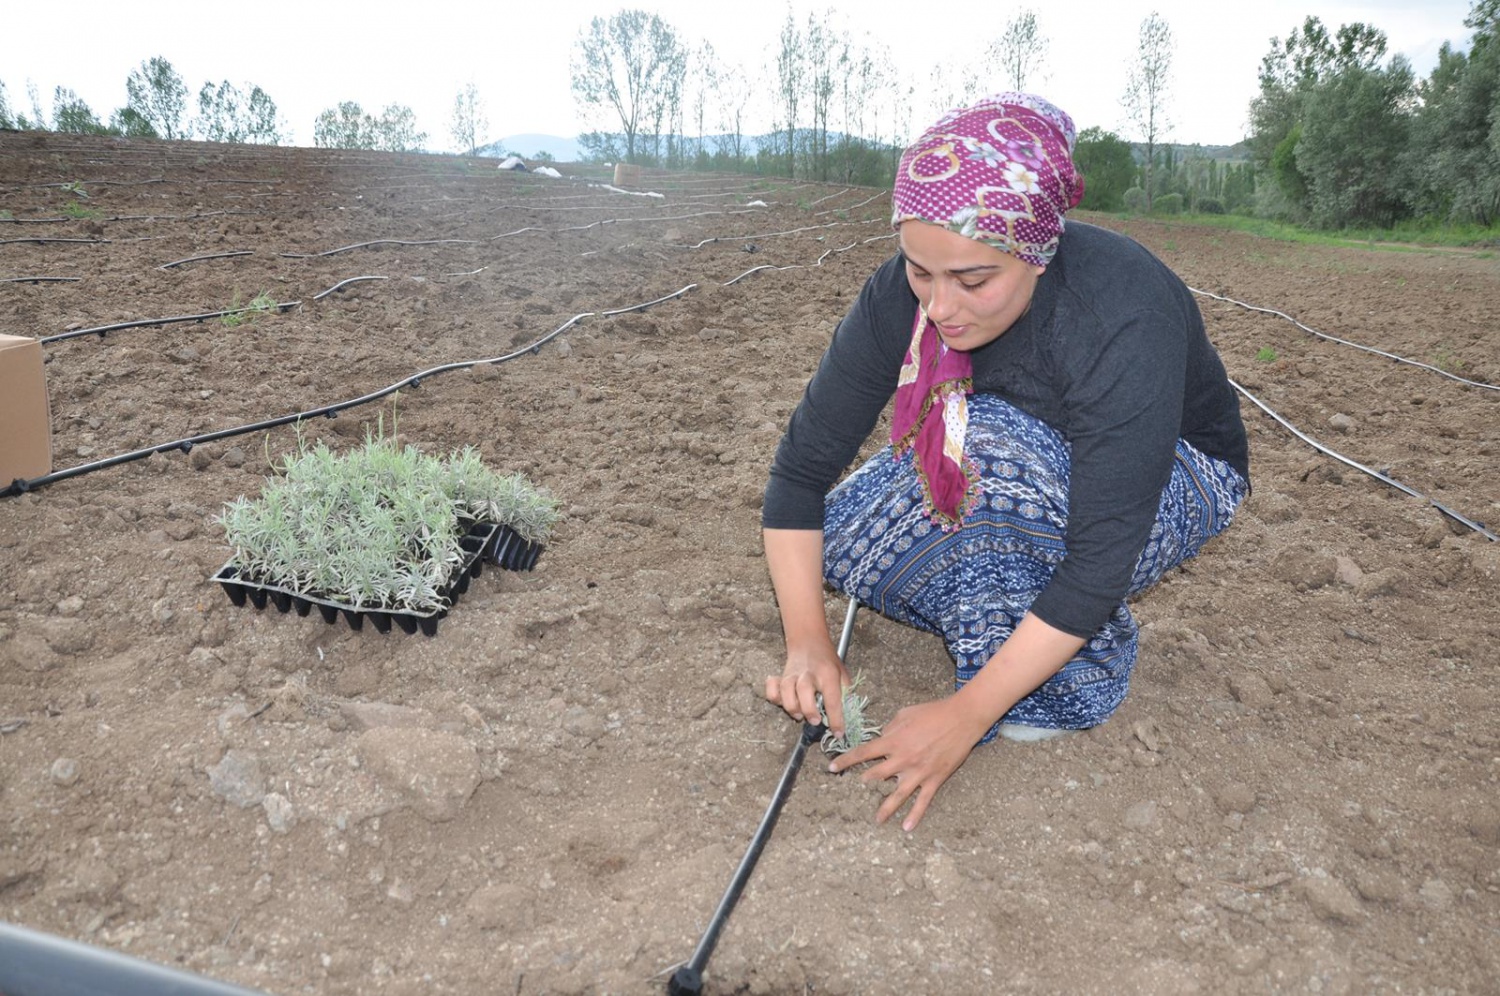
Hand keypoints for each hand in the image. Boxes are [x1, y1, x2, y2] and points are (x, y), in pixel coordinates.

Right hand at [765, 642, 851, 734]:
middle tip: (815, 721)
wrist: (809, 640)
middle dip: (809, 710)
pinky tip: (782, 702)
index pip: (833, 698)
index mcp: (828, 674)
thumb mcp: (843, 674)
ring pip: (786, 690)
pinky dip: (774, 697)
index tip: (839, 733)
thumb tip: (848, 716)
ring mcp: (793, 674)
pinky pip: (772, 688)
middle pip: (804, 691)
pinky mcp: (781, 676)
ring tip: (799, 715)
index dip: (836, 719)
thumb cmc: (827, 662)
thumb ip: (846, 694)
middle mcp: (809, 673)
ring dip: (792, 707)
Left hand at [829, 696, 989, 831]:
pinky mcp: (934, 779)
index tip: (831, 767)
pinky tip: (907, 828)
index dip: (845, 760)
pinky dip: (915, 815)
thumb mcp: (905, 714)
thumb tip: (881, 738)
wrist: (962, 719)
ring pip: (898, 795)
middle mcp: (903, 759)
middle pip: (877, 775)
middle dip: (865, 782)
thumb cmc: (933, 712)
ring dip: (885, 808)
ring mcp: (919, 772)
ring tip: (877, 820)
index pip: (863, 753)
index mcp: (894, 741)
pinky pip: (923, 801)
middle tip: (855, 790)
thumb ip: (890, 728)